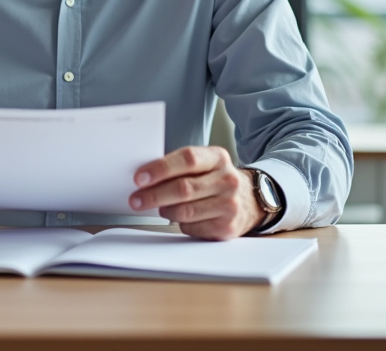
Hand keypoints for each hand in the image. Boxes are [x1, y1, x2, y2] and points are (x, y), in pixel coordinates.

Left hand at [130, 146, 264, 239]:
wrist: (250, 200)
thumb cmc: (216, 180)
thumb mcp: (205, 164)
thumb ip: (179, 166)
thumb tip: (145, 177)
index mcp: (218, 158)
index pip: (187, 159)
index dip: (160, 168)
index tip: (140, 177)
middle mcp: (227, 180)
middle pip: (183, 189)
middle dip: (153, 195)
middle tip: (136, 199)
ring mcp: (229, 205)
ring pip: (184, 211)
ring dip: (165, 210)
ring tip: (161, 207)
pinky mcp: (227, 227)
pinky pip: (191, 227)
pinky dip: (180, 223)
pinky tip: (181, 217)